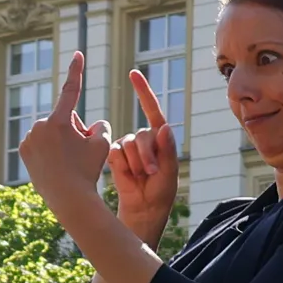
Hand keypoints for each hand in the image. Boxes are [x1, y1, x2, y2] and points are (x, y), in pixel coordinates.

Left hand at [16, 52, 112, 200]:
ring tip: (68, 163)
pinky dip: (49, 151)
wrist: (68, 197)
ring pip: (51, 132)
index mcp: (60, 120)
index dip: (76, 70)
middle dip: (73, 130)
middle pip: (63, 119)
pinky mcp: (24, 150)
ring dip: (61, 141)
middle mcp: (41, 125)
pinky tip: (56, 166)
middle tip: (80, 154)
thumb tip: (92, 123)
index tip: (77, 53)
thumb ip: (100, 126)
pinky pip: (40, 143)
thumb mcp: (102, 144)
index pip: (71, 90)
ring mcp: (30, 138)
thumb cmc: (88, 170)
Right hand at [107, 69, 178, 229]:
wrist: (142, 209)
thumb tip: (163, 127)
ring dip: (135, 164)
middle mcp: (143, 140)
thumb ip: (167, 150)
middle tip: (150, 173)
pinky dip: (122, 166)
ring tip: (141, 177)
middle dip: (146, 156)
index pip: (152, 112)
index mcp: (160, 140)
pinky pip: (115, 153)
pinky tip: (128, 177)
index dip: (143, 92)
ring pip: (128, 145)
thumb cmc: (161, 192)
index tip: (133, 74)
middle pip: (142, 136)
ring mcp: (127, 147)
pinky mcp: (114, 156)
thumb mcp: (168, 173)